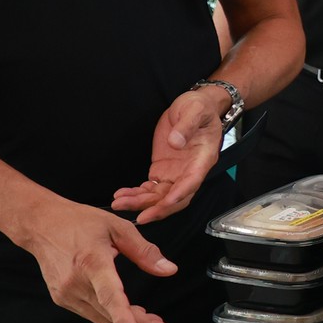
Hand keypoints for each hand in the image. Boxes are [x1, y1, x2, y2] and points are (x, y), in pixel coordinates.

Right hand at [11, 194, 176, 322]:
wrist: (41, 225)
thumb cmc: (80, 222)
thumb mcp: (118, 227)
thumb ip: (144, 251)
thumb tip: (169, 270)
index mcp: (92, 261)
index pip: (108, 294)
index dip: (122, 315)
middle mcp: (76, 282)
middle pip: (110, 314)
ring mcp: (66, 294)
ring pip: (102, 318)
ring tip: (151, 319)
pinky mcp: (61, 299)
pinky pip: (91, 313)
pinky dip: (110, 316)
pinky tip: (126, 311)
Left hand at [111, 88, 226, 225]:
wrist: (196, 106)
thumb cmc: (200, 107)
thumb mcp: (195, 110)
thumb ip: (186, 126)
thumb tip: (175, 142)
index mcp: (202, 158)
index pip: (192, 182)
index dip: (179, 195)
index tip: (164, 203)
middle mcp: (190, 171)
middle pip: (176, 197)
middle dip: (157, 208)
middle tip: (139, 216)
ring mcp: (176, 173)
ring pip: (160, 196)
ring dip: (141, 203)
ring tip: (119, 203)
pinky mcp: (163, 171)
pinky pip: (151, 189)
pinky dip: (137, 195)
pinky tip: (122, 196)